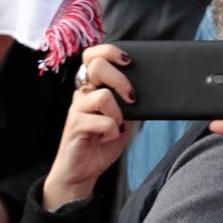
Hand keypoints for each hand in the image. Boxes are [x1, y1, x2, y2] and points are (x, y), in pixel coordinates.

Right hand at [44, 43, 134, 207]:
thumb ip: (129, 103)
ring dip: (118, 113)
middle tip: (131, 98)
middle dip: (120, 79)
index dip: (109, 51)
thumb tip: (147, 89)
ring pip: (103, 95)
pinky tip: (107, 138)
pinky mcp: (75, 126)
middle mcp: (82, 95)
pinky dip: (113, 132)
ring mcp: (76, 110)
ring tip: (117, 126)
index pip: (93, 56)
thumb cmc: (101, 143)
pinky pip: (103, 121)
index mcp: (92, 88)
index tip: (127, 60)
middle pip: (96, 66)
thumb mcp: (124, 119)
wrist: (82, 172)